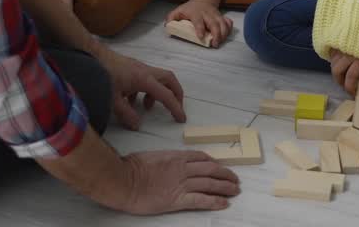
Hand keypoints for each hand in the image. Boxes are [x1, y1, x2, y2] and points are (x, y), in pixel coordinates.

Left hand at [97, 48, 186, 128]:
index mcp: (144, 79)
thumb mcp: (112, 99)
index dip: (175, 108)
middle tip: (175, 107)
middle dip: (175, 94)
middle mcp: (145, 71)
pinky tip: (130, 100)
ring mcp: (138, 68)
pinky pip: (145, 79)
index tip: (181, 119)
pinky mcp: (131, 67)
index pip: (166, 95)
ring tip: (147, 108)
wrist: (91, 54)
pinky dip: (144, 90)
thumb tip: (137, 126)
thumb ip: (126, 114)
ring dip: (157, 93)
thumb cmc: (103, 75)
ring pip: (157, 79)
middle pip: (169, 80)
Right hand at [111, 151, 239, 214]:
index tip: (220, 166)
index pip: (201, 157)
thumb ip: (165, 159)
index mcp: (175, 157)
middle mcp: (182, 169)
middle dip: (225, 174)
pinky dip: (214, 201)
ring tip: (235, 190)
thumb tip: (169, 163)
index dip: (214, 162)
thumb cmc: (131, 168)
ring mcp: (181, 184)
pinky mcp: (178, 200)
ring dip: (225, 187)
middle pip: (210, 169)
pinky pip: (201, 200)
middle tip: (234, 179)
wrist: (124, 181)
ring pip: (210, 184)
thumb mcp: (152, 156)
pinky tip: (224, 203)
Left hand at [166, 0, 232, 46]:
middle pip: (214, 24)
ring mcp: (216, 15)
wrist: (203, 0)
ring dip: (223, 34)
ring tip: (219, 42)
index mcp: (196, 13)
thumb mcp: (178, 11)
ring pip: (223, 24)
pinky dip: (229, 29)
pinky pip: (229, 23)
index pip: (198, 21)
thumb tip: (167, 26)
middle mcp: (207, 14)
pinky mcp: (222, 17)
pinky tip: (226, 35)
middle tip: (214, 44)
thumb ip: (171, 18)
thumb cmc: (190, 9)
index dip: (200, 29)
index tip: (201, 37)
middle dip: (216, 35)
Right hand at [329, 49, 358, 95]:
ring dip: (337, 71)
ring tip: (343, 73)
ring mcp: (341, 47)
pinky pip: (332, 54)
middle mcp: (347, 54)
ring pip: (333, 63)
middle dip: (339, 81)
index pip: (351, 77)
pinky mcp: (337, 42)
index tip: (353, 93)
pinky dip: (334, 60)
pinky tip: (341, 62)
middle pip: (336, 71)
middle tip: (345, 84)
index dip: (350, 88)